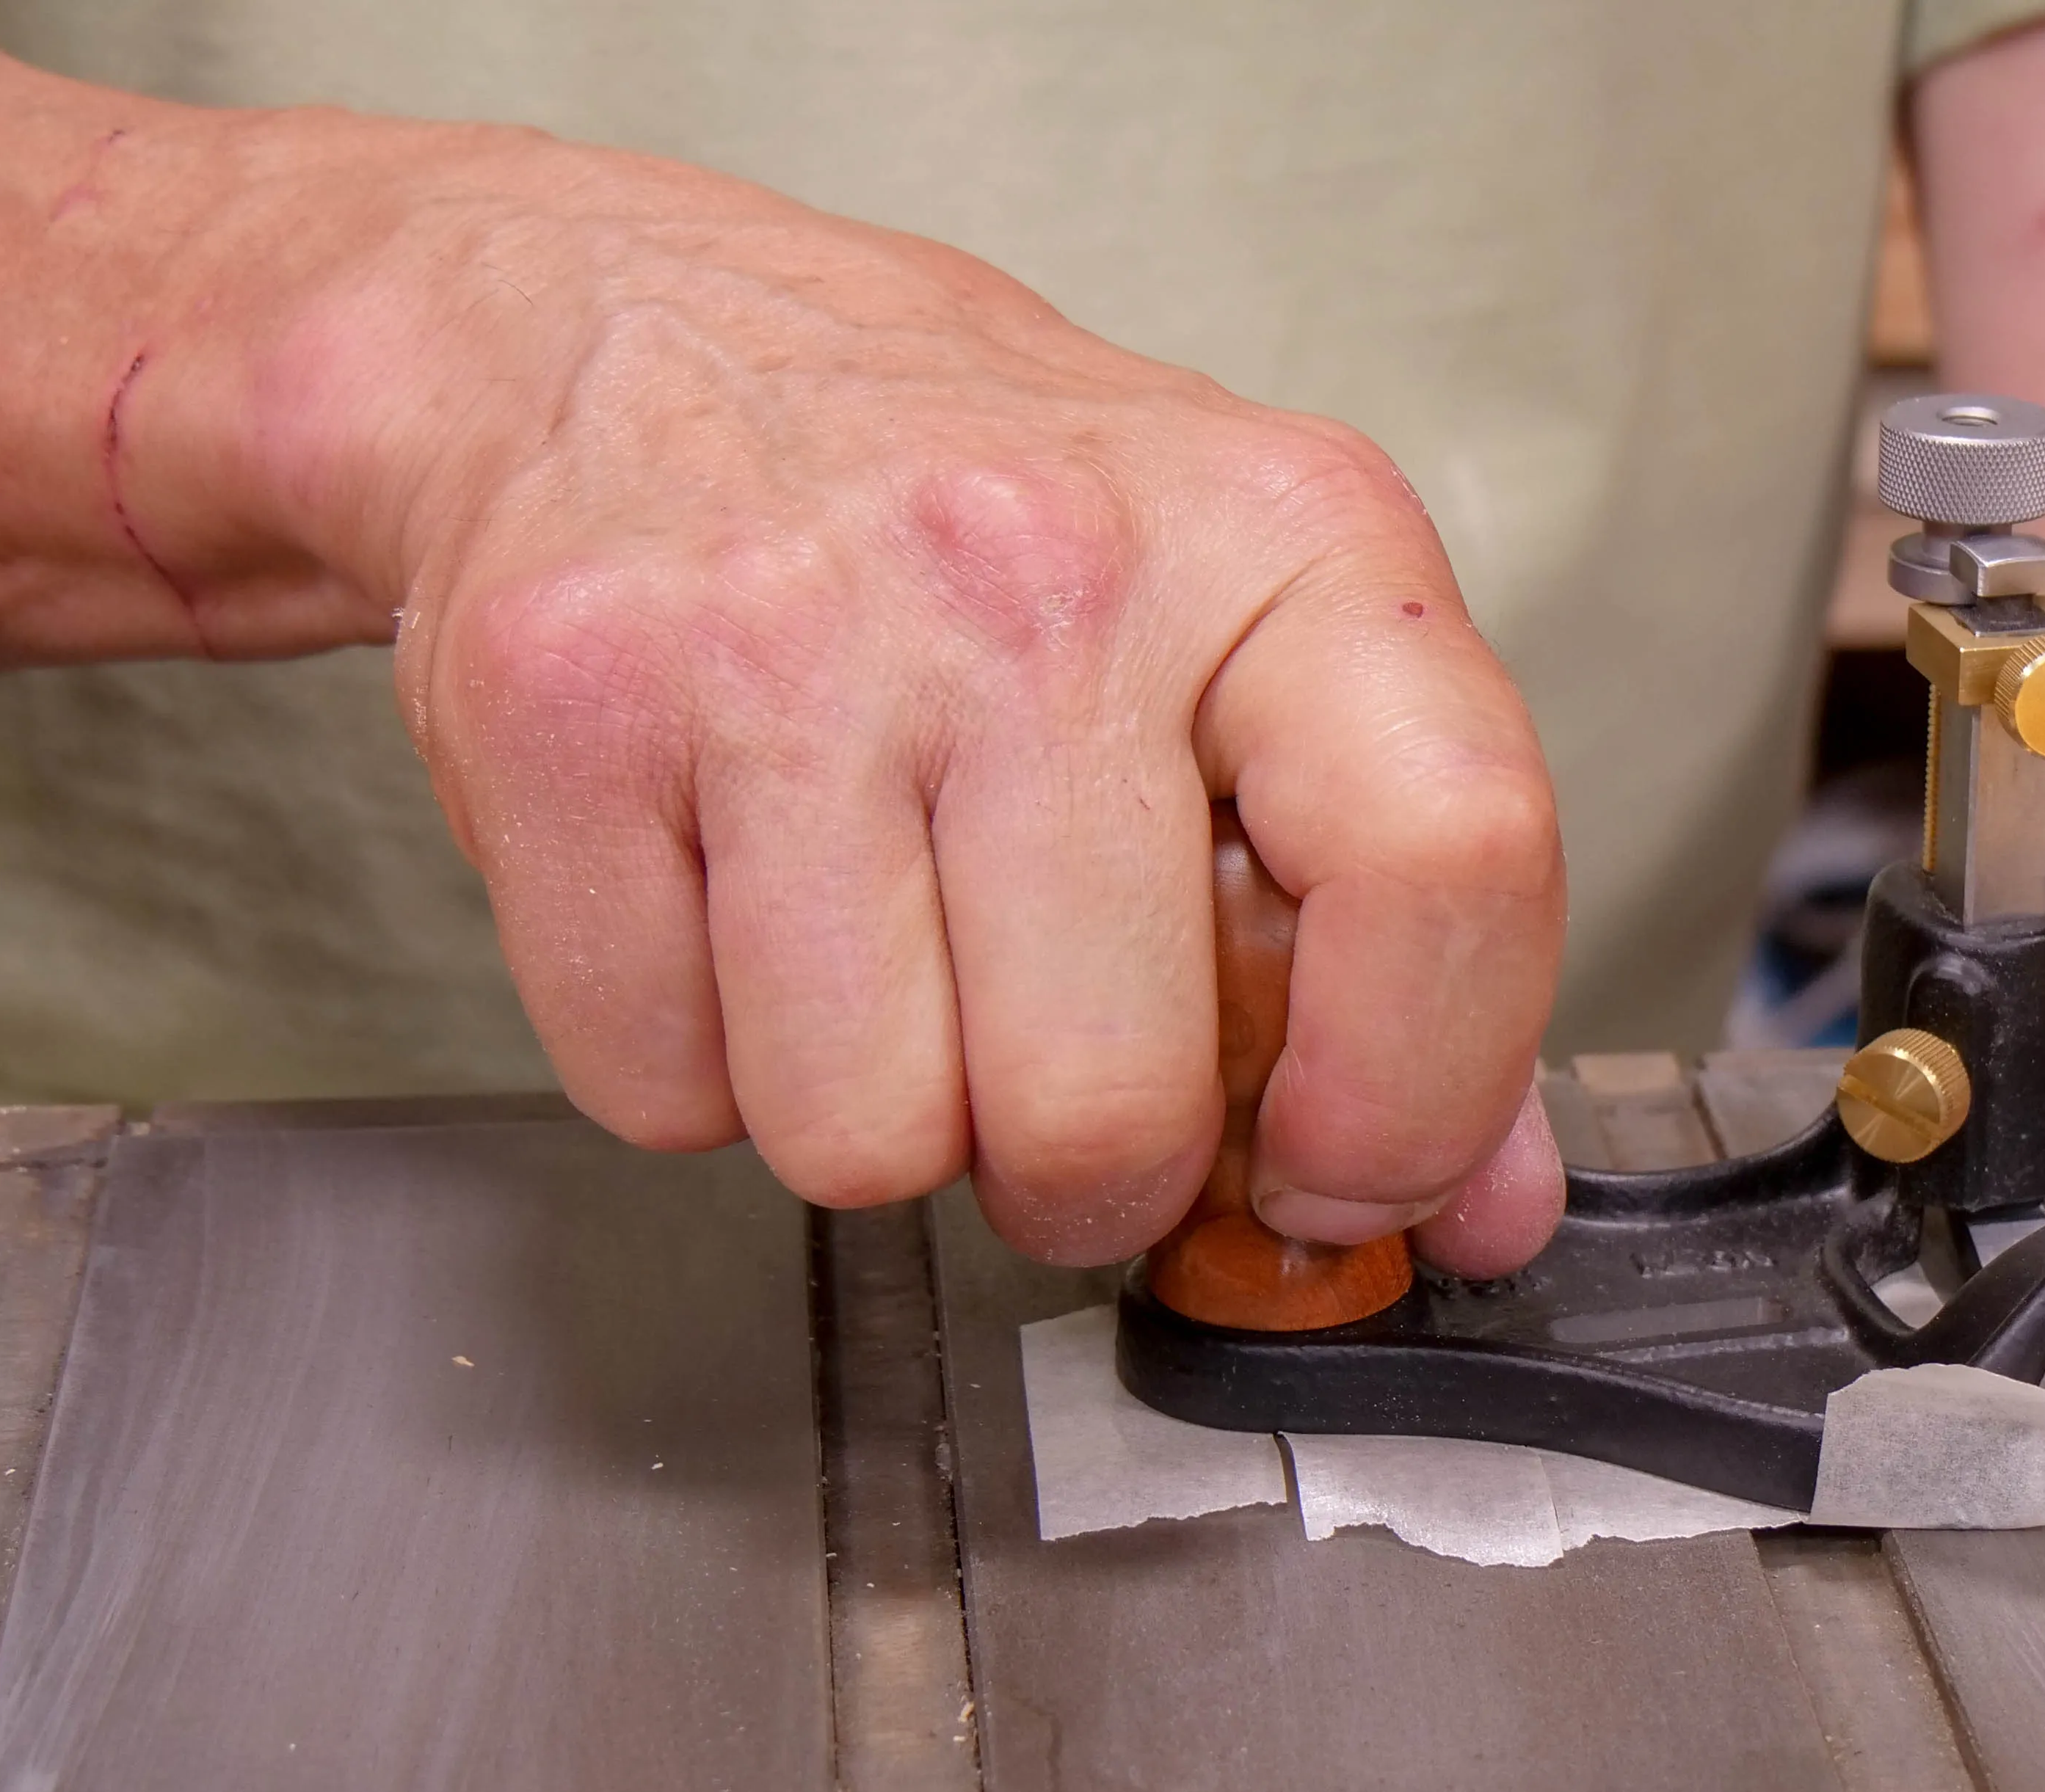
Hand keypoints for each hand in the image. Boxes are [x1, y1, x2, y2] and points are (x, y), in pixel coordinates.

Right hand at [296, 142, 1568, 1268]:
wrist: (621, 334)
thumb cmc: (974, 512)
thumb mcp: (1253, 641)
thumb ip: (1400, 926)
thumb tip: (1477, 1205)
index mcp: (1281, 537)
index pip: (1452, 864)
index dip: (1413, 1102)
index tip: (1342, 1173)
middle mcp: (1043, 571)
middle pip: (1107, 1111)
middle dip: (1080, 1163)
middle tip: (1045, 1044)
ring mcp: (789, 636)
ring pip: (867, 1143)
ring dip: (876, 1113)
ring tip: (877, 936)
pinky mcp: (567, 709)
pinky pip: (665, 1096)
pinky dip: (697, 1060)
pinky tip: (730, 898)